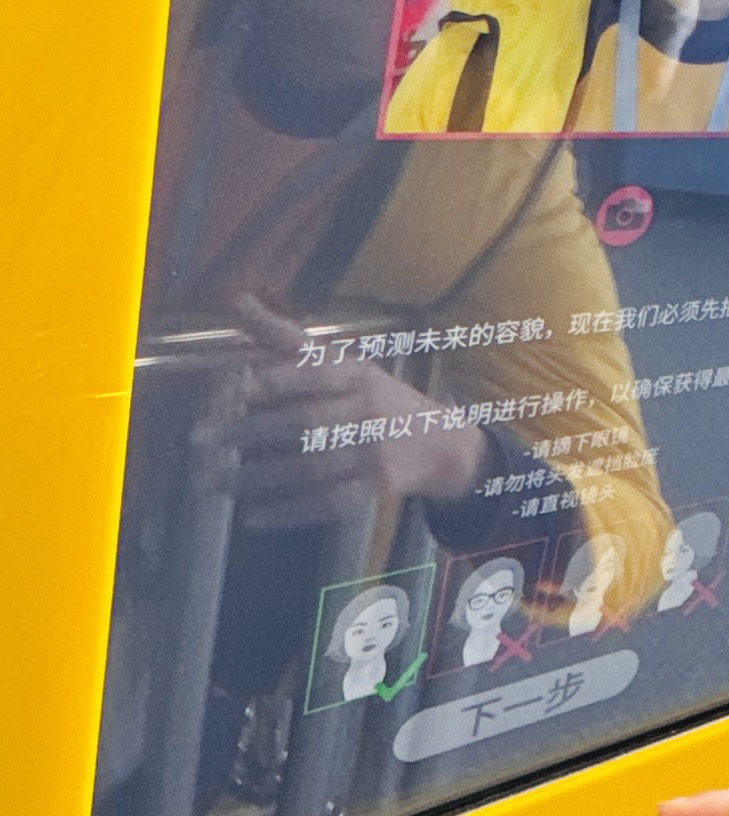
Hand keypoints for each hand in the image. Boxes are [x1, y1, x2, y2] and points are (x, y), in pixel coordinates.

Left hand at [224, 293, 489, 520]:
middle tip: (200, 442)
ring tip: (214, 482)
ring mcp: (373, 453)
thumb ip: (285, 338)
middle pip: (303, 422)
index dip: (270, 381)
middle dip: (248, 433)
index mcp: (356, 373)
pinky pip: (325, 503)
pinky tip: (251, 515)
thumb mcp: (340, 361)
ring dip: (257, 478)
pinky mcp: (374, 490)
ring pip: (309, 467)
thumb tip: (236, 299)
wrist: (440, 445)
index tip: (226, 391)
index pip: (311, 373)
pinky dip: (287, 512)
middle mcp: (367, 410)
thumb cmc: (374, 397)